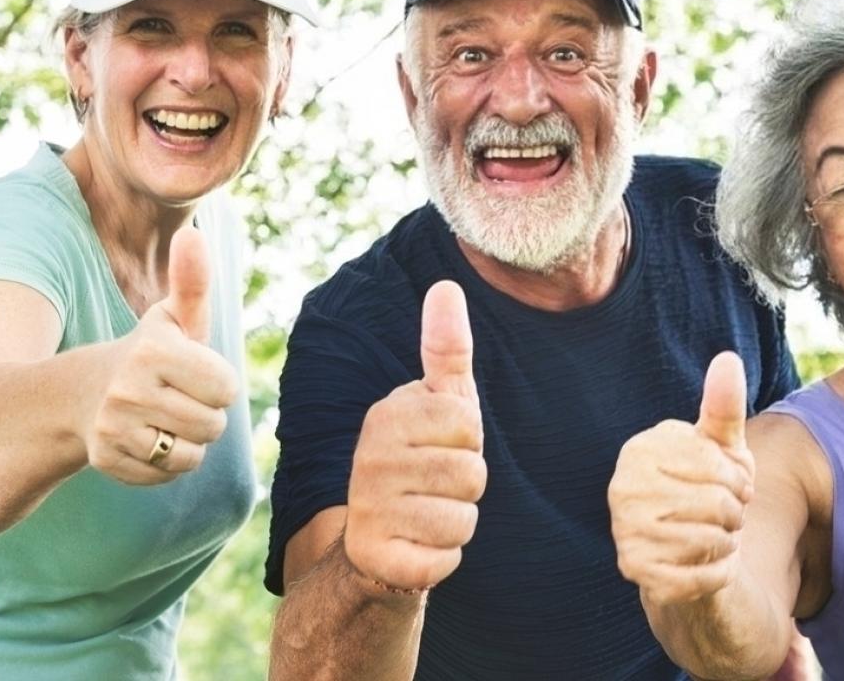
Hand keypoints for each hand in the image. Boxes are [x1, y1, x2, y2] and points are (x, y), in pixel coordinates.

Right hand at [74, 227, 237, 484]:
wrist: (84, 393)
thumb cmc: (150, 354)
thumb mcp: (173, 319)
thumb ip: (192, 281)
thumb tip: (191, 233)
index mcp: (153, 350)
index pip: (226, 388)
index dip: (217, 383)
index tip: (192, 373)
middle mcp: (128, 389)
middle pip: (212, 425)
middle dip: (204, 414)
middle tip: (176, 398)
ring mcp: (113, 427)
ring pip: (191, 454)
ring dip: (188, 441)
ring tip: (163, 418)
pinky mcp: (107, 459)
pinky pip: (166, 475)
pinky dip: (165, 464)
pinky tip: (146, 439)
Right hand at [343, 280, 487, 592]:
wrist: (377, 542)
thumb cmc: (420, 461)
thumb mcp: (438, 404)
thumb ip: (447, 349)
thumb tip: (447, 285)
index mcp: (387, 414)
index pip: (468, 423)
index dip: (468, 440)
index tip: (442, 446)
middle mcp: (371, 457)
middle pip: (472, 472)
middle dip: (467, 486)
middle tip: (434, 486)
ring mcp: (371, 508)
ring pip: (464, 517)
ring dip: (457, 522)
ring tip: (427, 514)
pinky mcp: (382, 557)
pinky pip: (447, 557)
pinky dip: (443, 557)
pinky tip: (418, 545)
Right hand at [609, 351, 754, 605]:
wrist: (690, 549)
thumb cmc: (708, 487)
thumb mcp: (721, 447)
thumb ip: (723, 406)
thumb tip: (727, 359)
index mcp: (640, 449)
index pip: (713, 462)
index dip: (737, 478)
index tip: (733, 483)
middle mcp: (622, 488)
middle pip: (715, 503)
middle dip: (735, 512)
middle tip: (727, 514)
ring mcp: (624, 531)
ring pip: (710, 539)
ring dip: (728, 542)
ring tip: (716, 535)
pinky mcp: (635, 570)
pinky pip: (700, 576)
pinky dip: (719, 572)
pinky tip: (709, 564)